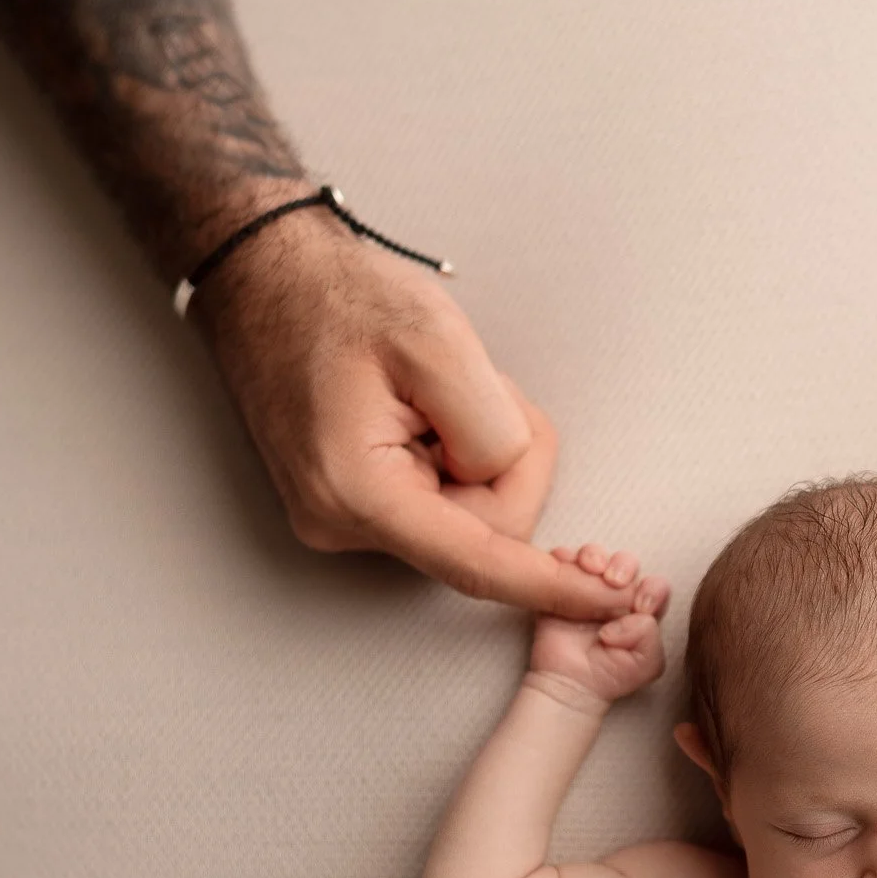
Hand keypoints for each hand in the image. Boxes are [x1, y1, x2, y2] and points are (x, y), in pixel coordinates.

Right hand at [196, 207, 639, 616]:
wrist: (267, 277)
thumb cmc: (338, 298)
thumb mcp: (436, 341)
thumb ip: (488, 425)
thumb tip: (505, 476)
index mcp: (358, 492)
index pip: (478, 563)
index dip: (552, 585)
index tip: (609, 600)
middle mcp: (343, 522)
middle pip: (486, 528)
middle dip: (507, 457)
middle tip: (480, 386)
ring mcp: (344, 517)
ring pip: (470, 512)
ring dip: (480, 447)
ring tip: (435, 388)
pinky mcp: (355, 503)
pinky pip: (443, 496)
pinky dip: (456, 450)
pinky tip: (422, 407)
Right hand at [527, 544, 672, 706]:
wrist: (568, 685)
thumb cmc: (609, 676)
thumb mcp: (646, 664)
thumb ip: (651, 636)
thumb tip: (633, 614)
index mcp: (641, 610)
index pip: (655, 585)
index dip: (651, 589)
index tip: (640, 607)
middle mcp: (616, 595)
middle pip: (626, 562)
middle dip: (624, 565)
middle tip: (614, 581)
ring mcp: (586, 588)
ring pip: (595, 555)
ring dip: (595, 556)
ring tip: (590, 571)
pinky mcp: (560, 587)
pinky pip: (561, 559)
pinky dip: (564, 557)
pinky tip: (567, 570)